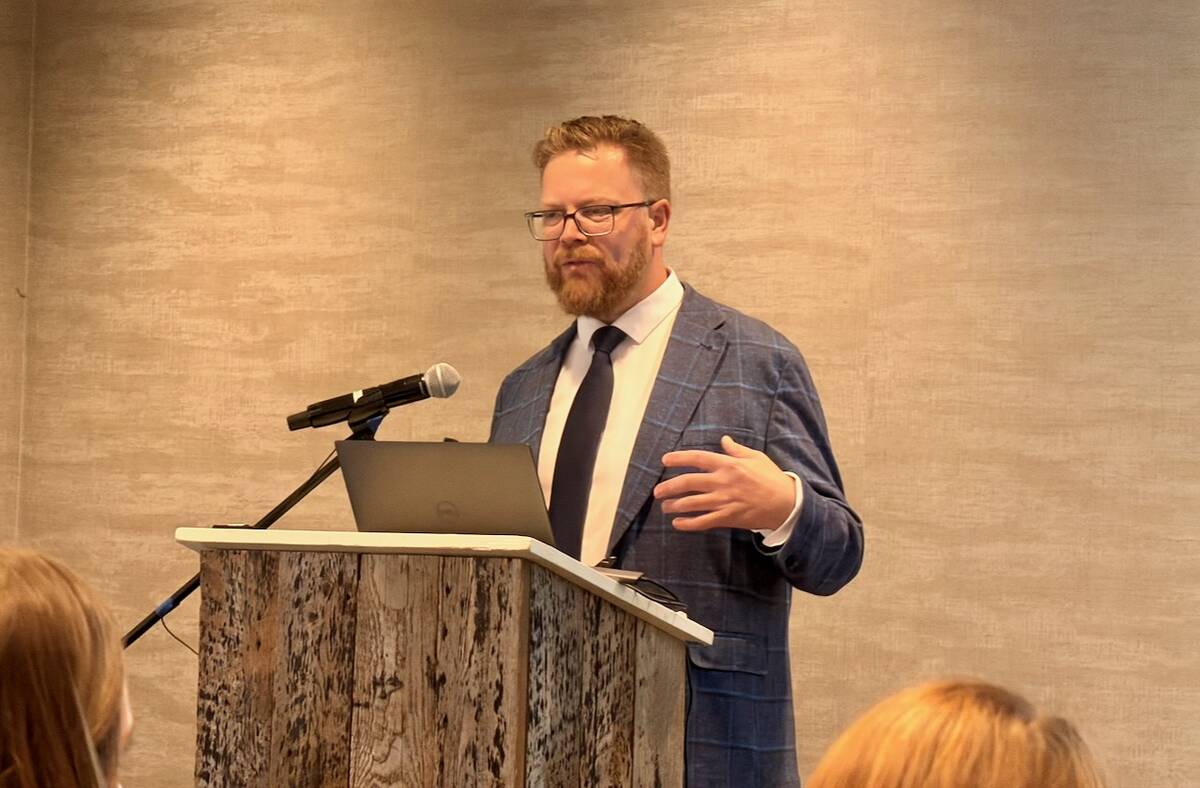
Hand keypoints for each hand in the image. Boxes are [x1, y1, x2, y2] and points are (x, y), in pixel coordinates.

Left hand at [654, 435, 796, 531]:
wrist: (786, 504)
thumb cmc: (772, 478)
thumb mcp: (756, 457)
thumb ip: (736, 450)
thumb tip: (723, 440)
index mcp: (728, 465)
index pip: (697, 458)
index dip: (678, 458)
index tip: (665, 460)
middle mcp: (722, 482)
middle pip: (688, 482)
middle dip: (668, 487)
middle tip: (657, 491)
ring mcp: (724, 501)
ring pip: (691, 503)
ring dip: (674, 506)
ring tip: (665, 507)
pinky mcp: (727, 518)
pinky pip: (702, 521)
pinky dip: (688, 523)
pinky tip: (678, 523)